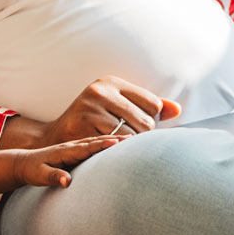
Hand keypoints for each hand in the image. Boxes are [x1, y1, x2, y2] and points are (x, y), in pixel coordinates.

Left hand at [15, 134, 128, 187]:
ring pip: (98, 140)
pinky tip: (119, 141)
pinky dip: (108, 140)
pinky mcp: (76, 149)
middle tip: (136, 137)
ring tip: (133, 137)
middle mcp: (72, 146)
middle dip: (116, 138)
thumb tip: (67, 181)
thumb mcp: (39, 176)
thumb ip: (53, 177)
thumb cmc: (32, 171)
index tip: (119, 142)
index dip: (103, 145)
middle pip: (97, 140)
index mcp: (65, 152)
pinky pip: (95, 143)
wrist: (23, 162)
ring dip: (115, 137)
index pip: (87, 147)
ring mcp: (75, 146)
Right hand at [39, 76, 183, 143]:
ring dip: (132, 146)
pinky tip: (113, 152)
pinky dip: (119, 151)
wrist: (57, 138)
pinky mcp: (83, 124)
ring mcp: (91, 106)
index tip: (141, 127)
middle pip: (146, 120)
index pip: (153, 103)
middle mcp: (101, 90)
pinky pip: (116, 144)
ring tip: (122, 147)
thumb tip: (177, 110)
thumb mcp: (119, 108)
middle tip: (131, 141)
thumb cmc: (94, 123)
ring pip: (132, 135)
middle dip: (143, 135)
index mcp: (112, 82)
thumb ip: (149, 107)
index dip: (152, 120)